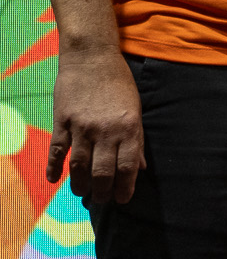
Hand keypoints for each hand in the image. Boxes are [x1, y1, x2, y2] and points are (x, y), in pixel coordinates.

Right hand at [47, 47, 144, 203]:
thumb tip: (141, 168)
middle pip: (103, 171)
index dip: (125, 187)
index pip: (128, 167)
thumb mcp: (135, 110)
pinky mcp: (62, 121)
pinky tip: (54, 180)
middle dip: (103, 191)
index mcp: (129, 128)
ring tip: (82, 193)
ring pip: (79, 165)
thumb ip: (137, 140)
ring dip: (80, 184)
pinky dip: (54, 167)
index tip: (123, 199)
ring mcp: (81, 127)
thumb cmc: (119, 84)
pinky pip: (57, 150)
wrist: (91, 58)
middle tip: (102, 200)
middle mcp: (106, 131)